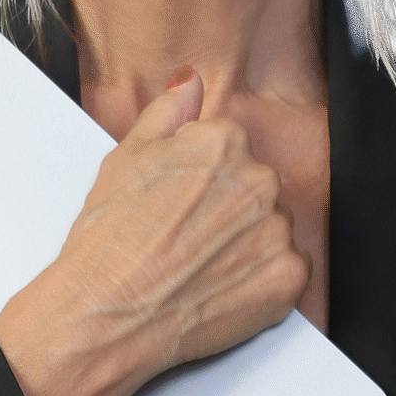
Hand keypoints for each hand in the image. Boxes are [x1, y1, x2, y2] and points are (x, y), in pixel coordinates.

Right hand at [0, 69, 310, 395]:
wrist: (107, 314)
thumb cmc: (109, 242)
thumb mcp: (125, 157)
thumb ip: (167, 111)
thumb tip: (190, 82)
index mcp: (223, 142)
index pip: (231, 151)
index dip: (202, 183)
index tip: (180, 206)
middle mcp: (258, 180)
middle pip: (256, 189)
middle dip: (228, 212)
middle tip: (186, 241)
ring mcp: (276, 231)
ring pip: (272, 230)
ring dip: (247, 246)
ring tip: (200, 267)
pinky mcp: (288, 278)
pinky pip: (288, 273)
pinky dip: (262, 282)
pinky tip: (221, 288)